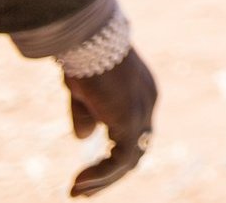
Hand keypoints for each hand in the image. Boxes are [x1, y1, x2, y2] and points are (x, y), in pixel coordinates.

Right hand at [65, 50, 157, 195]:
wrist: (88, 38)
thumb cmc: (83, 57)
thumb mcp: (83, 93)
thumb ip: (87, 116)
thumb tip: (83, 139)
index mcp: (140, 94)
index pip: (134, 133)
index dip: (113, 155)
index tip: (89, 173)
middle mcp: (147, 104)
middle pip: (136, 150)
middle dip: (109, 174)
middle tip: (84, 191)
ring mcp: (143, 111)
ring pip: (130, 159)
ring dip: (103, 179)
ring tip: (78, 191)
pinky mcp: (131, 120)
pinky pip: (121, 158)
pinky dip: (100, 174)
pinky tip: (79, 182)